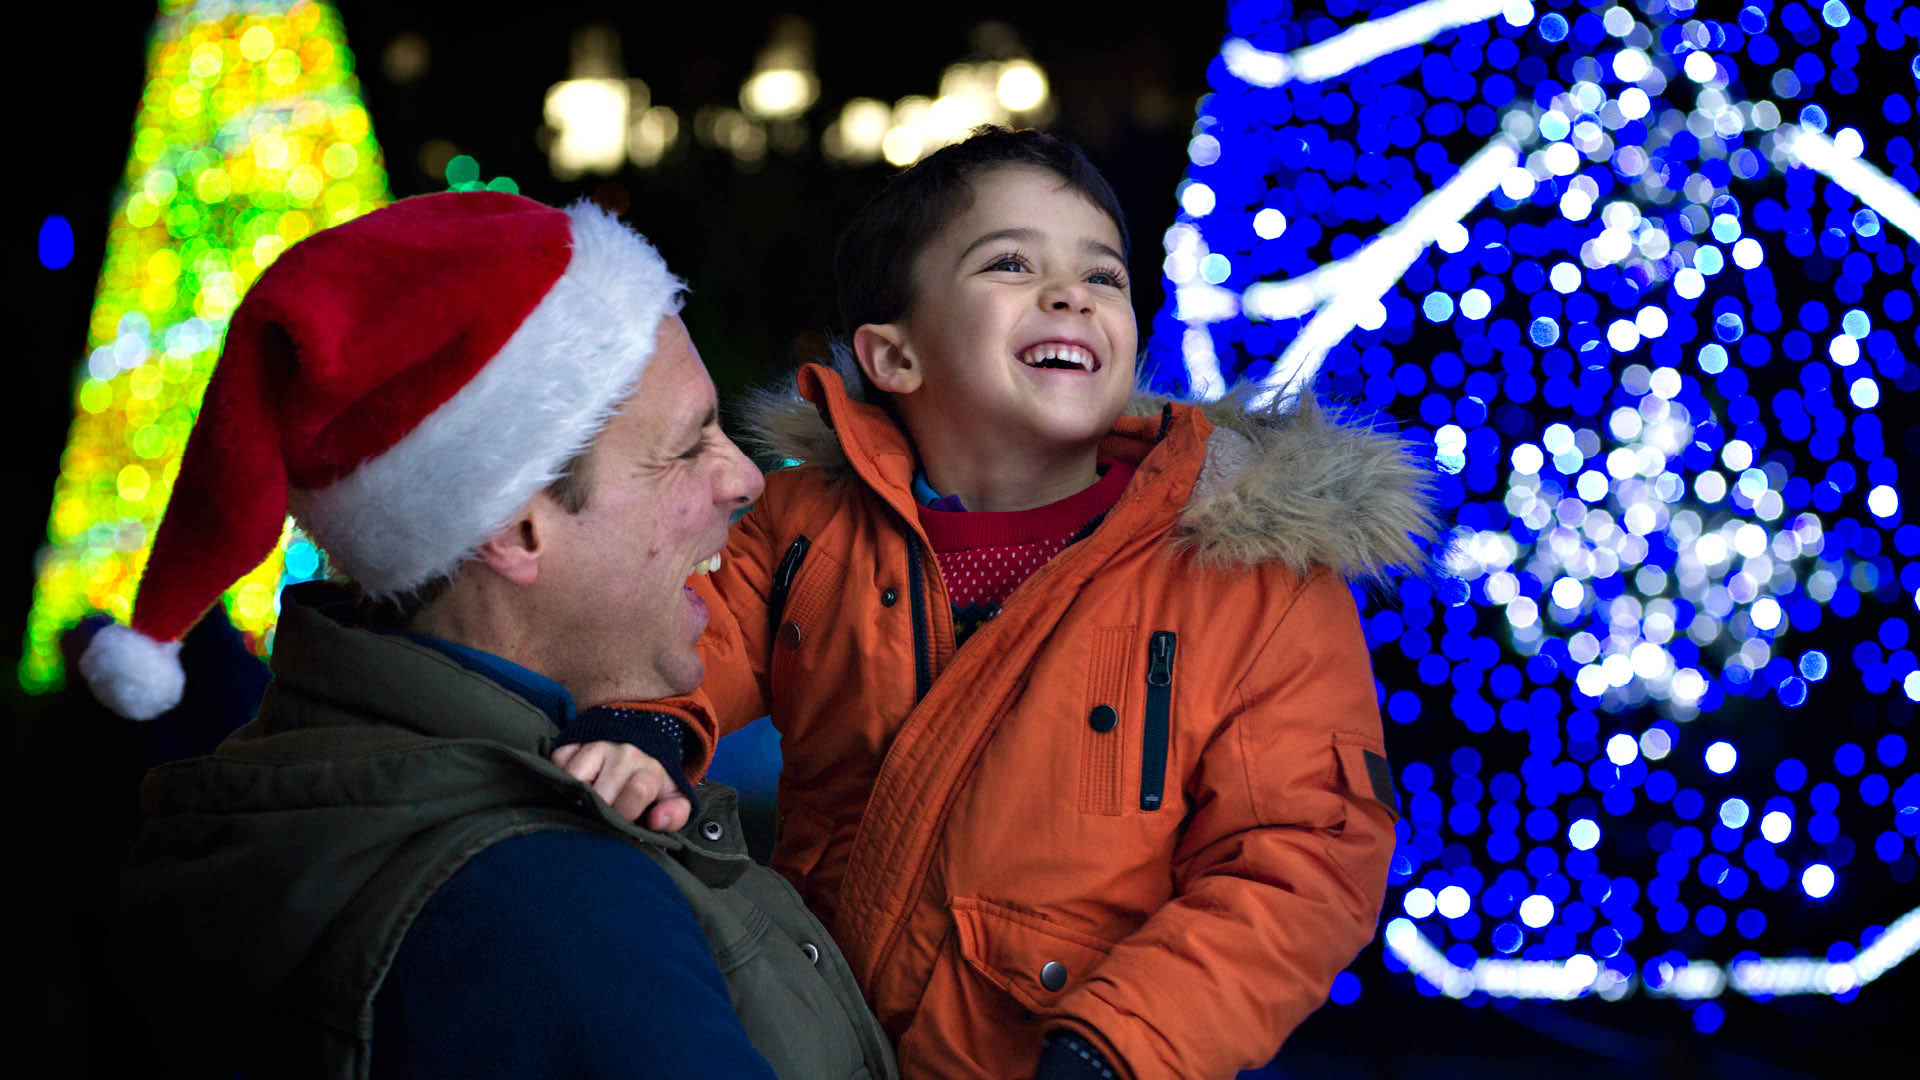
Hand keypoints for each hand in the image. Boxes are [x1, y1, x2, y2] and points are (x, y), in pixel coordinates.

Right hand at [551, 741, 692, 830]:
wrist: (644, 736)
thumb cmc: (653, 777)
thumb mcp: (674, 795)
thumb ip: (675, 814)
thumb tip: (656, 821)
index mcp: (649, 769)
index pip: (637, 792)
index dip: (627, 814)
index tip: (623, 821)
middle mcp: (623, 753)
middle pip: (599, 792)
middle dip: (598, 811)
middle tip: (602, 814)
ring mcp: (597, 744)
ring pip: (573, 775)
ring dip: (575, 793)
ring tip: (587, 799)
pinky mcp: (576, 738)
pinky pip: (558, 759)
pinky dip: (560, 772)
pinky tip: (576, 780)